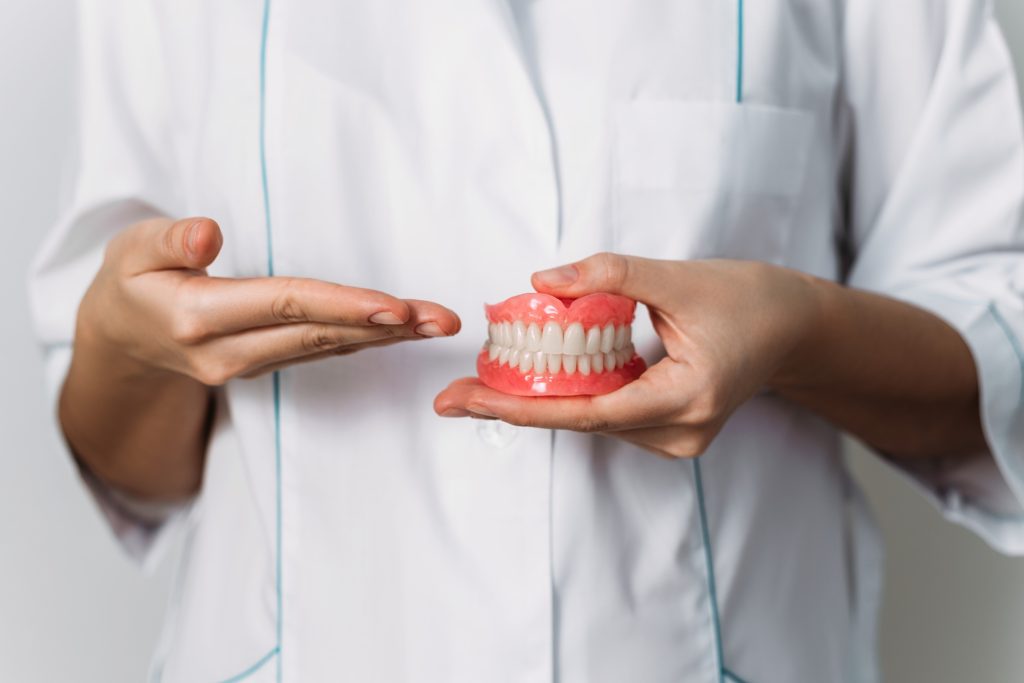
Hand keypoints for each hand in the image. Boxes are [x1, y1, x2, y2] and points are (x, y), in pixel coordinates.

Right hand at [78, 216, 460, 384]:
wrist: (124, 340)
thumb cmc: (133, 283)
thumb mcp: (131, 251)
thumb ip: (168, 242)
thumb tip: (207, 234)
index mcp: (198, 319)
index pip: (284, 305)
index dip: (342, 305)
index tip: (394, 306)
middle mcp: (229, 353)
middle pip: (320, 334)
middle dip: (386, 327)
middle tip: (442, 320)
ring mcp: (250, 367)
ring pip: (328, 348)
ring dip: (387, 337)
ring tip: (437, 324)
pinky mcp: (266, 367)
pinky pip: (322, 352)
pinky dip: (365, 340)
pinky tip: (402, 330)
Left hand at [434, 253, 818, 457]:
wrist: (795, 327)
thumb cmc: (749, 300)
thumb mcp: (679, 278)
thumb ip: (611, 276)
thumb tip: (543, 282)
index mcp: (687, 399)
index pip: (589, 412)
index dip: (524, 406)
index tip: (470, 401)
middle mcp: (680, 431)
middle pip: (582, 422)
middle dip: (516, 405)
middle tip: (452, 396)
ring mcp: (676, 437)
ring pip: (593, 421)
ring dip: (540, 399)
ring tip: (480, 382)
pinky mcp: (670, 428)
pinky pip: (608, 414)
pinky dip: (570, 395)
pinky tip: (531, 379)